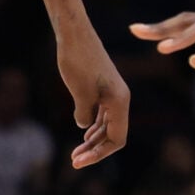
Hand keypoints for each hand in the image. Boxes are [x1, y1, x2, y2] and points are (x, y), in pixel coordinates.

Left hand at [58, 34, 130, 168]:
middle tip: (73, 160)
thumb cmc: (77, 60)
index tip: (79, 161)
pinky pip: (103, 114)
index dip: (99, 154)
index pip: (117, 139)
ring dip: (94, 140)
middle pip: (113, 135)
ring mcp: (112, 93)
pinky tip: (84, 132)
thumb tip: (84, 127)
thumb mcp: (79, 92)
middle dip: (95, 149)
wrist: (74, 33)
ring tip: (76, 152)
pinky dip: (94, 126)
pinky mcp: (103, 87)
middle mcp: (121, 98)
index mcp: (120, 101)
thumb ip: (84, 114)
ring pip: (108, 125)